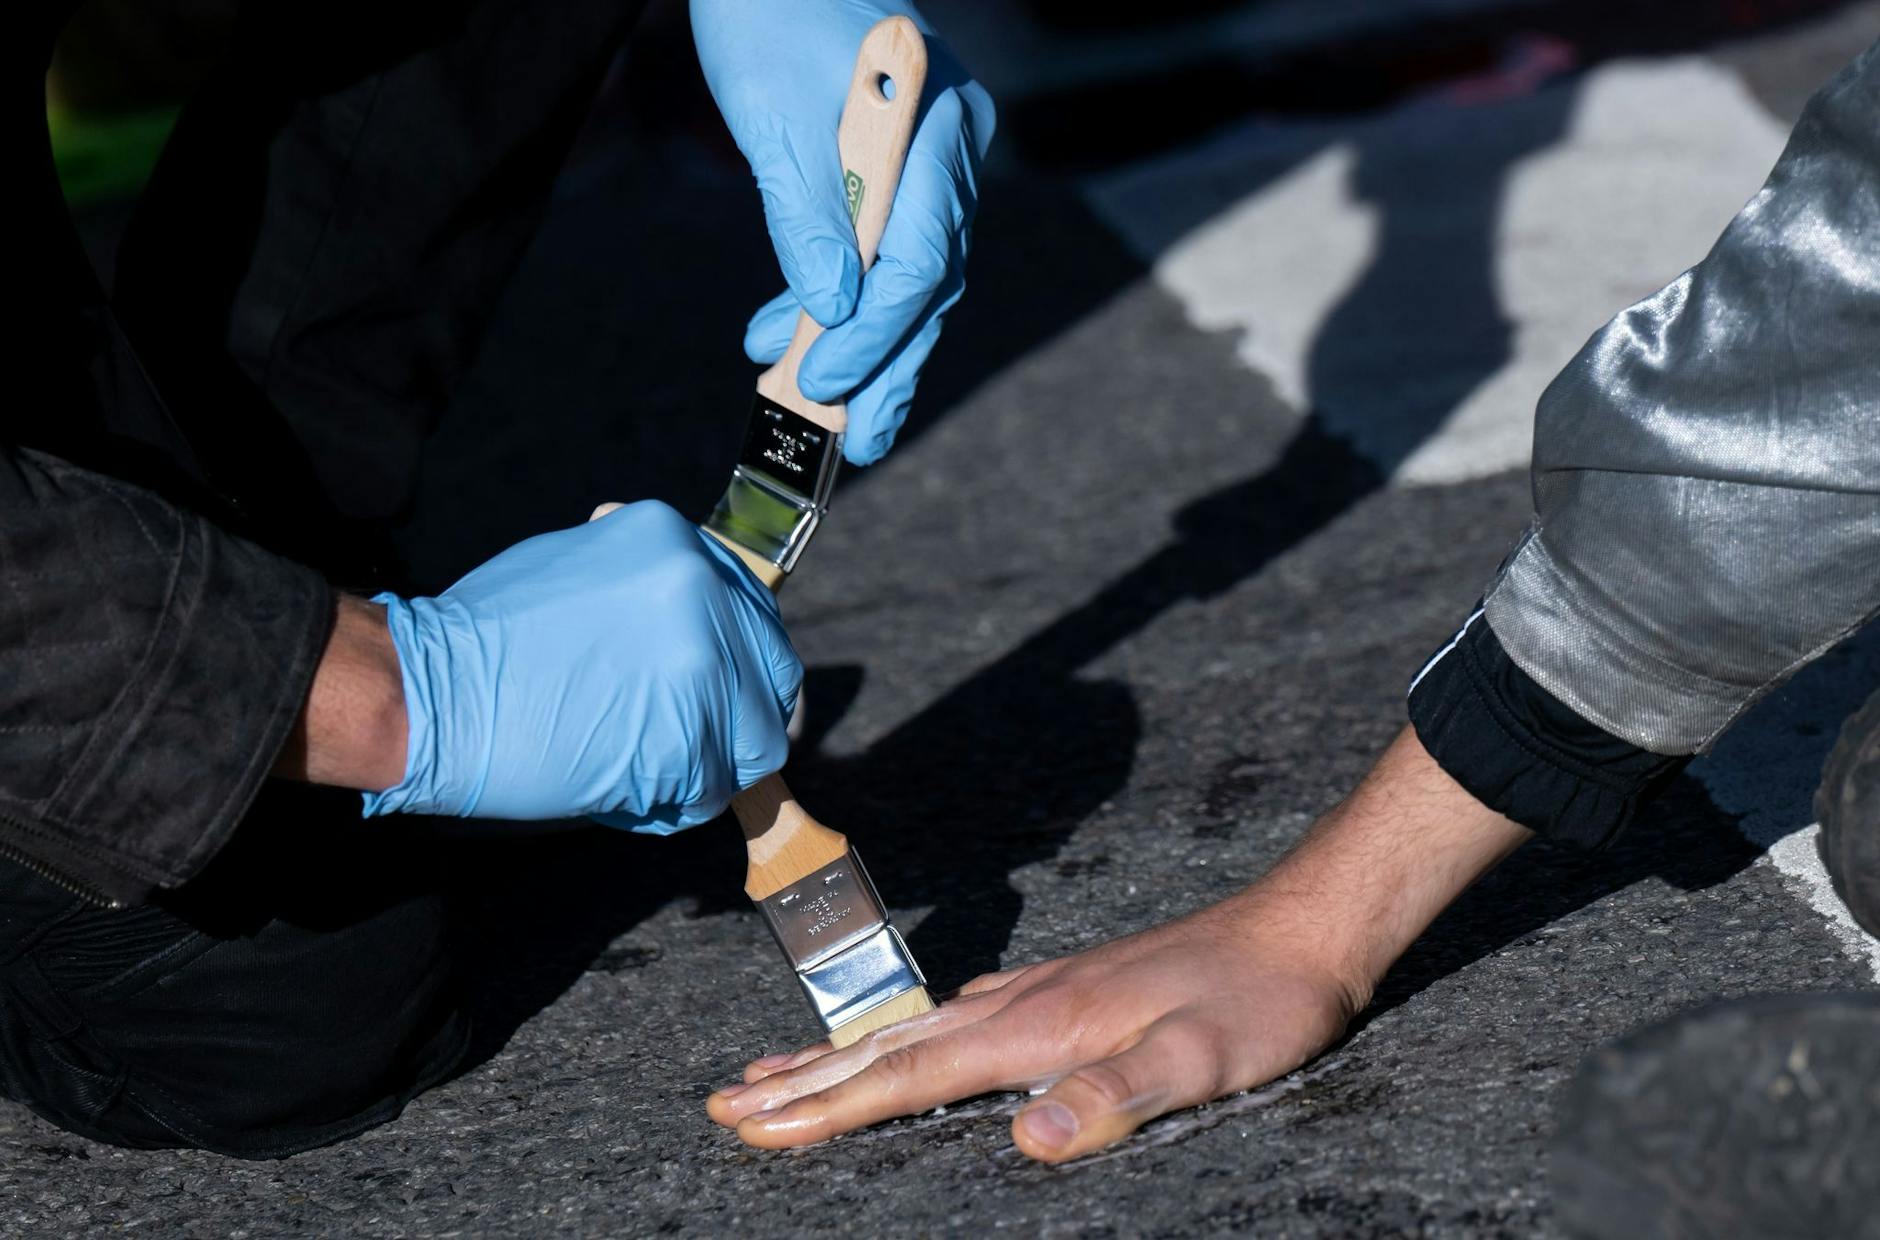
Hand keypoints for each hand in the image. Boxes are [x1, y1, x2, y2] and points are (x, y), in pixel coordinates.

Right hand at [361, 501, 801, 830]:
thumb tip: (690, 612)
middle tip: (702, 742)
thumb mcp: (580, 566)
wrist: (430, 690)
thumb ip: (649, 583)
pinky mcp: (688, 740)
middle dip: (742, 715)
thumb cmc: (487, 637)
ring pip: (750, 742)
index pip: (754, 610)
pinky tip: (623, 792)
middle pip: (773, 674)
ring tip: (645, 770)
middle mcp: (702, 594)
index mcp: (677, 543)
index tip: (731, 684)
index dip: (745, 657)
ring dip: (707, 767)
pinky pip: (711, 790)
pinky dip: (674, 803)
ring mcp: (702, 667)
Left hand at [692, 0, 994, 465]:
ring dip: (862, 343)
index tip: (819, 386)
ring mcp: (936, 156)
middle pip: (929, 280)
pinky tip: (780, 331)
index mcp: (937, 128)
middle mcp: (954, 147)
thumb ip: (807, 215)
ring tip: (818, 406)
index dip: (870, 335)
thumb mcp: (776, 118)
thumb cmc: (766, 13)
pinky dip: (837, 296)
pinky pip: (885, 248)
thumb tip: (830, 311)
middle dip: (888, 367)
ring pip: (910, 275)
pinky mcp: (901, 166)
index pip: (918, 260)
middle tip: (857, 442)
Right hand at [706, 896, 1363, 1161]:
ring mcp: (1043, 989)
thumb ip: (1116, 1094)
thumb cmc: (1260, 999)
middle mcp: (1026, 1001)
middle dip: (805, 1078)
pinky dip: (904, 1036)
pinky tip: (905, 1040)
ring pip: (916, 1027)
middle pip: (892, 1045)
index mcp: (1042, 1024)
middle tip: (728, 1100)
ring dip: (840, 1054)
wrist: (1304, 925)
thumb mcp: (1205, 1059)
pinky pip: (956, 1017)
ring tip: (781, 1069)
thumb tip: (1025, 1136)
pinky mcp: (1068, 988)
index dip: (831, 1104)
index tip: (757, 1123)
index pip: (912, 1072)